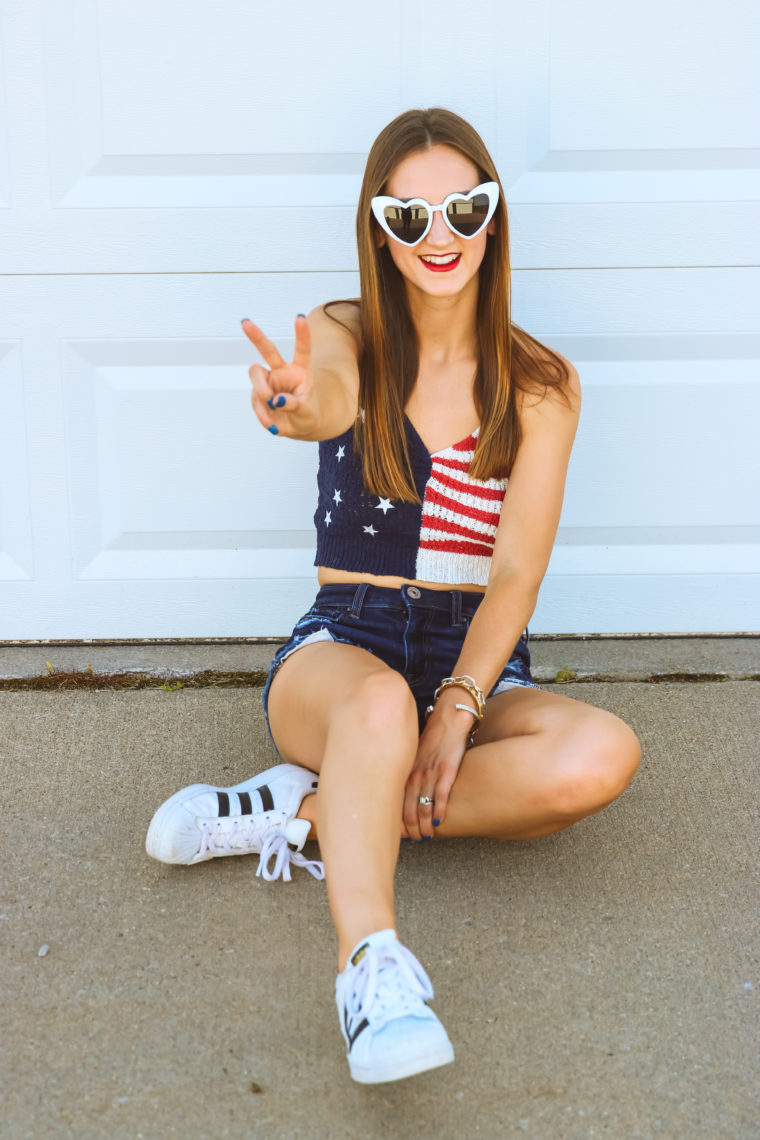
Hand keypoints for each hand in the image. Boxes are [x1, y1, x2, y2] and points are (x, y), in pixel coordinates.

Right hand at [242, 315, 311, 434]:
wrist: (298, 428)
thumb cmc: (308, 414)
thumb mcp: (308, 412)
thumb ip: (294, 404)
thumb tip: (276, 400)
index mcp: (300, 371)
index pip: (302, 350)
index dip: (302, 334)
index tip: (300, 317)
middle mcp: (282, 372)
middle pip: (268, 351)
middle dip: (256, 336)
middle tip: (245, 322)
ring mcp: (268, 382)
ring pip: (256, 376)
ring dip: (263, 392)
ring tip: (273, 407)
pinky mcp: (258, 395)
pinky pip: (255, 401)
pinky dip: (263, 414)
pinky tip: (272, 422)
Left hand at [401, 706, 471, 840]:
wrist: (448, 720)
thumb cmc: (430, 740)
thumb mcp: (412, 757)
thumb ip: (407, 775)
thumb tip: (400, 794)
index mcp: (404, 772)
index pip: (394, 803)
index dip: (396, 822)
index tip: (398, 835)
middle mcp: (414, 774)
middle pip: (407, 809)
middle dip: (410, 828)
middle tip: (414, 840)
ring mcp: (430, 773)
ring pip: (423, 806)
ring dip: (424, 825)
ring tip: (426, 836)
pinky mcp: (447, 771)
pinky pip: (441, 795)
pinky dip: (439, 811)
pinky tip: (439, 822)